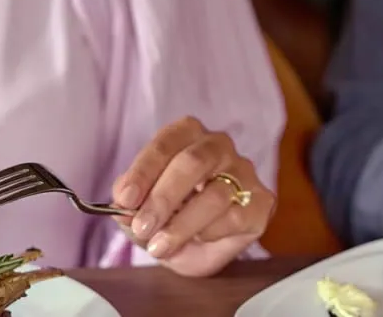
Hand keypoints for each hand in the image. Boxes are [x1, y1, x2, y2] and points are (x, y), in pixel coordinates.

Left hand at [110, 116, 272, 276]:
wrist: (198, 247)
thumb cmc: (169, 215)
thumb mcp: (140, 210)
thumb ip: (129, 204)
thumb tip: (122, 207)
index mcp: (186, 134)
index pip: (165, 143)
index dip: (144, 171)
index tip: (125, 199)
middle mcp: (218, 145)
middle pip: (192, 163)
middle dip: (163, 198)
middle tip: (142, 226)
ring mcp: (243, 172)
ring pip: (215, 194)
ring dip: (182, 225)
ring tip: (160, 246)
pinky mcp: (260, 201)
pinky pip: (235, 216)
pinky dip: (210, 232)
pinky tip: (197, 239)